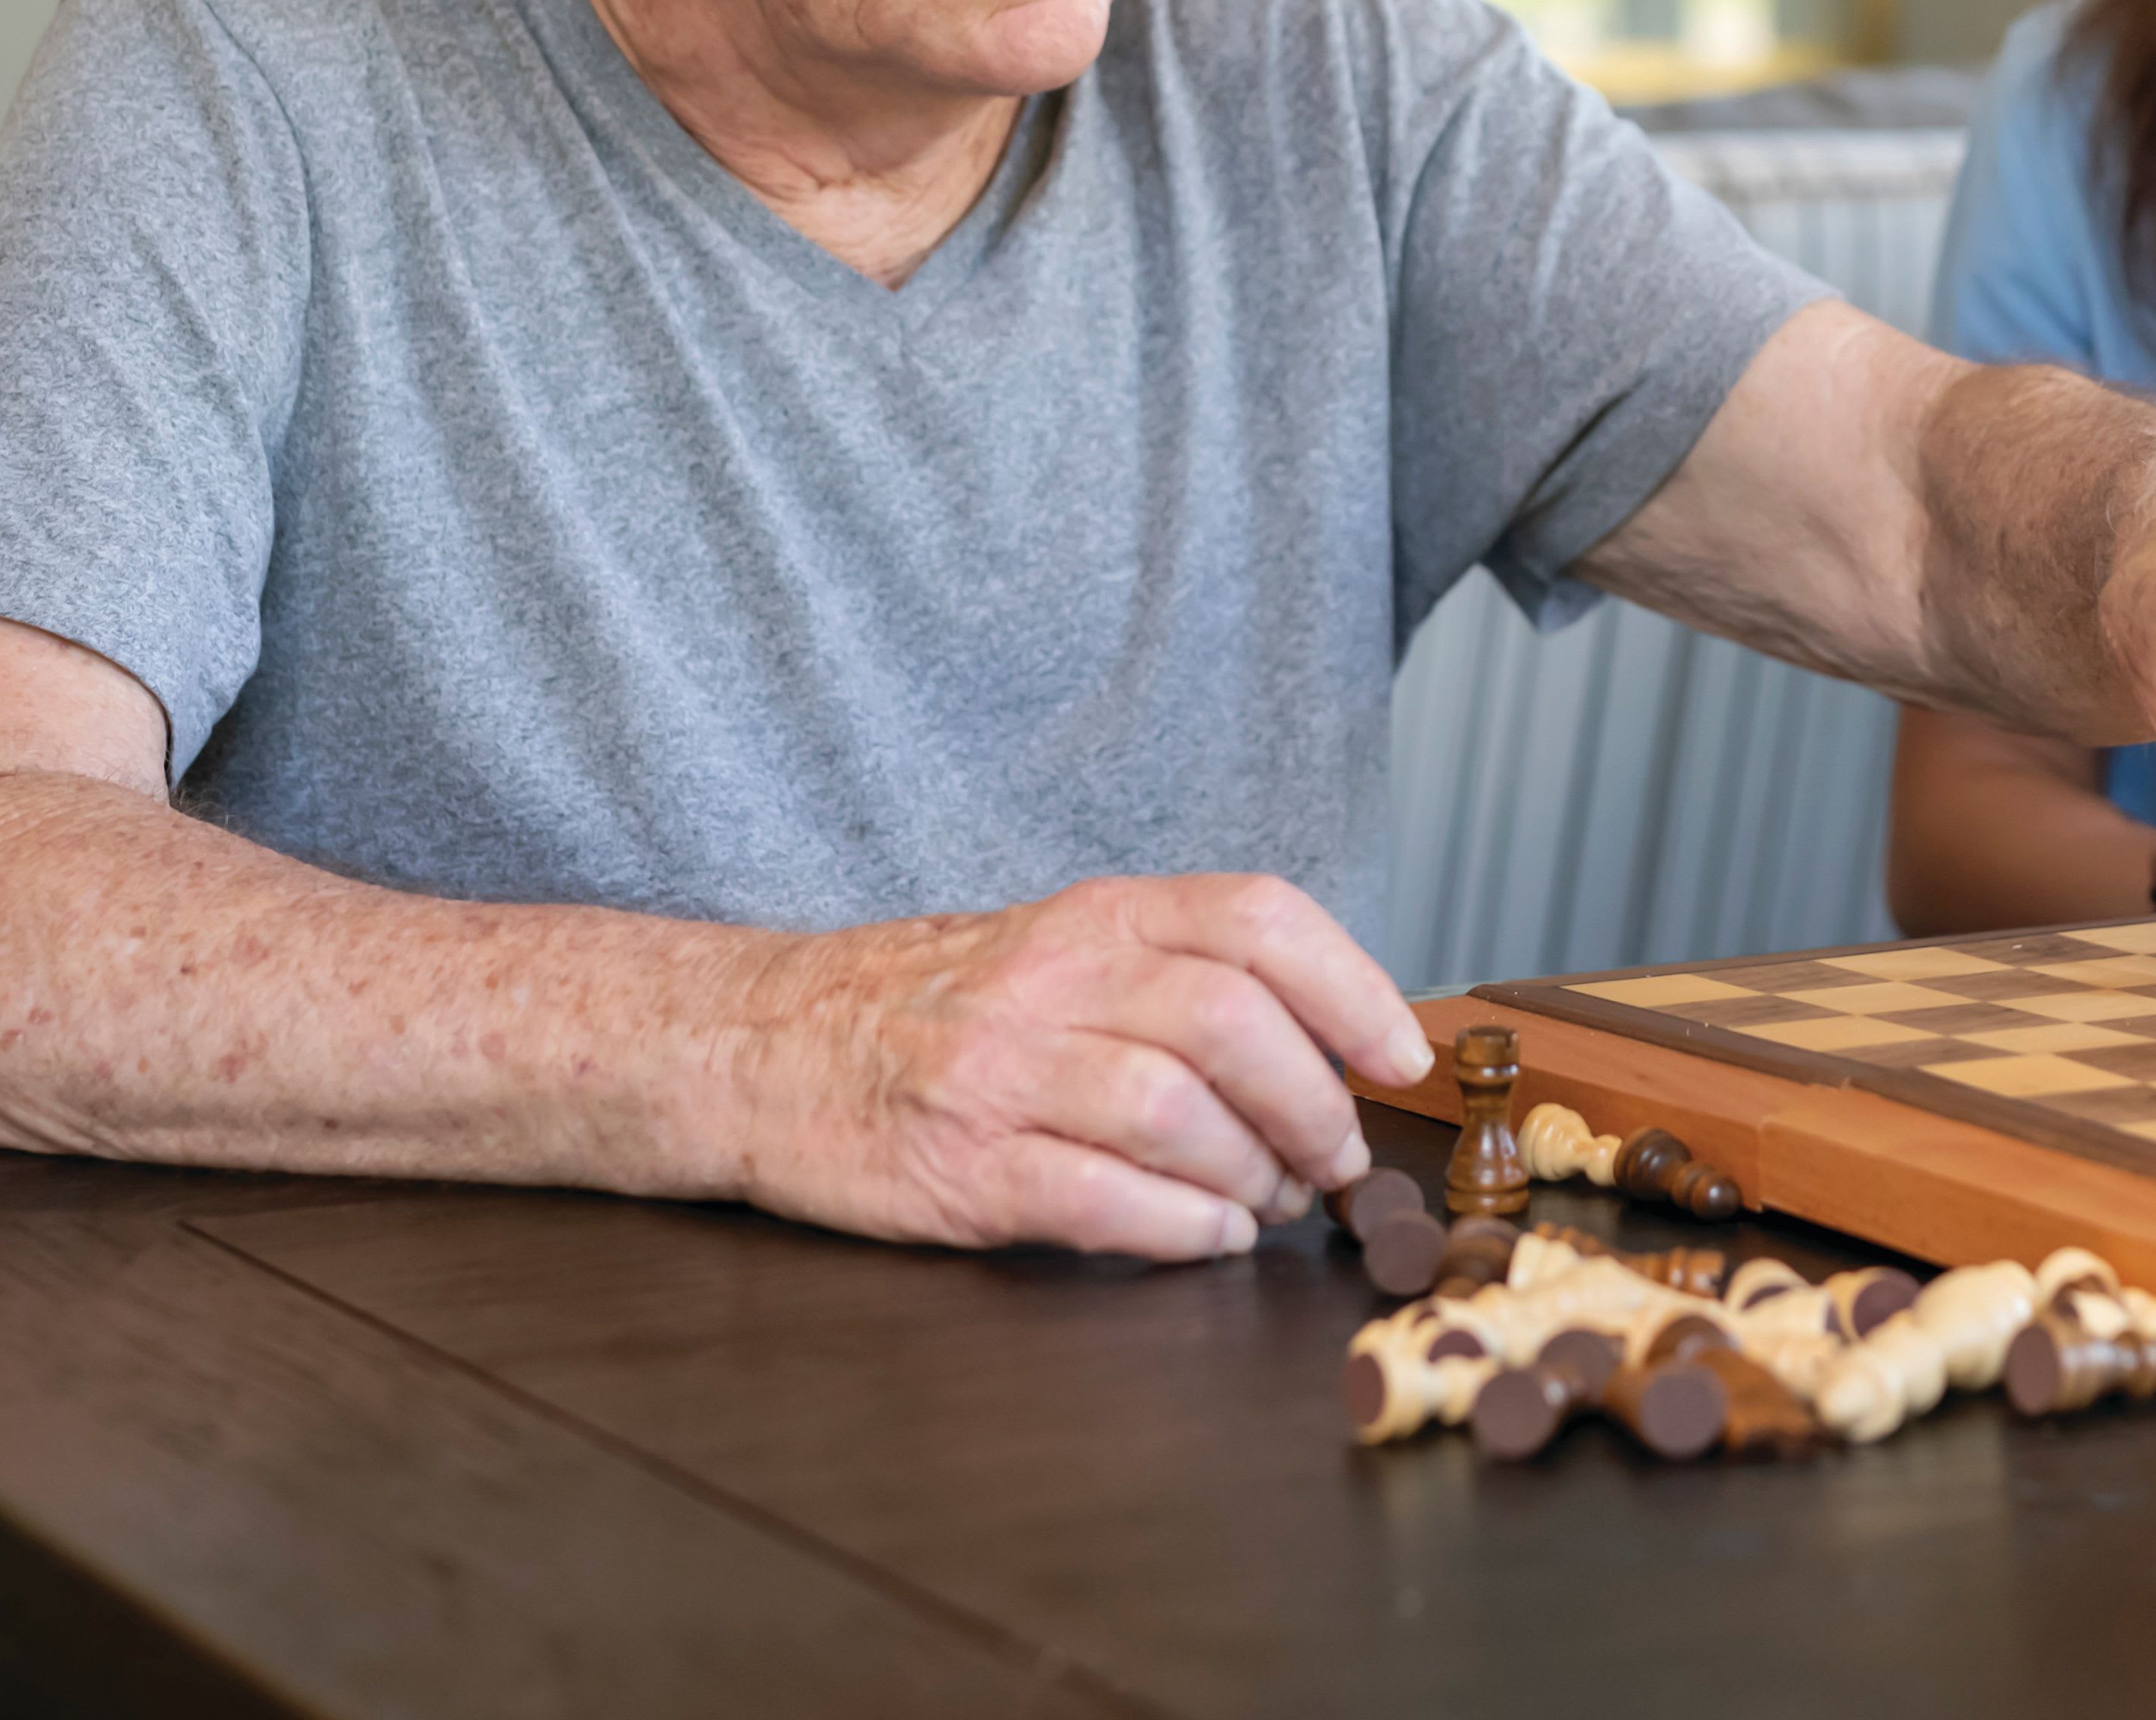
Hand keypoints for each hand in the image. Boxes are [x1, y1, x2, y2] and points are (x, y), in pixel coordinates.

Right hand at [714, 873, 1430, 1259]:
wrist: (756, 1047)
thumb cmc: (929, 1008)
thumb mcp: (1053, 948)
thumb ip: (1173, 975)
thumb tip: (1329, 1043)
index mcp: (1090, 916)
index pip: (1257, 919)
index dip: (1353, 988)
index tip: (1399, 1058)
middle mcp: (1050, 980)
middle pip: (1235, 1026)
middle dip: (1313, 1108)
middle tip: (1329, 1161)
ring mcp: (1000, 1074)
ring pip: (1179, 1118)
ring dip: (1252, 1179)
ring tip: (1260, 1204)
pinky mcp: (961, 1168)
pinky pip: (1103, 1200)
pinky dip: (1181, 1231)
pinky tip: (1202, 1238)